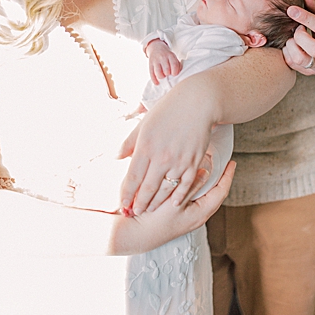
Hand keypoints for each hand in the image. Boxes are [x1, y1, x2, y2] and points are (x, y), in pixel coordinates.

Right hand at [112, 161, 234, 254]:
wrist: (135, 235)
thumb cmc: (154, 220)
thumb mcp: (174, 201)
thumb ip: (191, 186)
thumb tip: (206, 172)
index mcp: (201, 213)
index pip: (221, 191)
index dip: (227, 176)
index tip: (232, 163)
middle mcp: (199, 217)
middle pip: (217, 194)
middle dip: (222, 178)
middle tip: (224, 164)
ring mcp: (191, 218)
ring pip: (207, 197)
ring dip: (211, 183)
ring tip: (212, 169)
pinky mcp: (182, 217)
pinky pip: (197, 199)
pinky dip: (199, 188)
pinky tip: (193, 180)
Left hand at [117, 86, 216, 215]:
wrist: (198, 102)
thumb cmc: (169, 109)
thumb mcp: (144, 123)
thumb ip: (129, 142)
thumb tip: (116, 157)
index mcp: (145, 146)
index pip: (132, 178)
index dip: (126, 194)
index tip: (122, 205)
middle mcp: (161, 156)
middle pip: (147, 188)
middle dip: (139, 203)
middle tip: (134, 213)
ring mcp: (179, 160)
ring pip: (166, 189)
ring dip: (156, 202)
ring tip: (149, 210)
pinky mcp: (194, 161)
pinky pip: (186, 184)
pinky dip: (180, 195)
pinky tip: (173, 203)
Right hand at [146, 39, 180, 84]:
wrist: (156, 48)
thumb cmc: (167, 56)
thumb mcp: (173, 57)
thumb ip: (177, 65)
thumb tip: (177, 74)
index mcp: (170, 55)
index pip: (174, 65)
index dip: (175, 72)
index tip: (174, 74)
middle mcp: (162, 57)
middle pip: (166, 69)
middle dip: (168, 74)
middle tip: (168, 74)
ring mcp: (155, 61)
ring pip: (158, 72)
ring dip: (162, 77)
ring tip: (163, 76)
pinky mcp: (150, 64)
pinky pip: (151, 74)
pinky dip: (154, 80)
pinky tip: (157, 83)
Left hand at [283, 0, 314, 75]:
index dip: (305, 17)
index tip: (291, 9)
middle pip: (314, 48)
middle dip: (300, 36)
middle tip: (297, 29)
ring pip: (301, 59)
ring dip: (292, 45)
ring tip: (293, 39)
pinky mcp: (309, 72)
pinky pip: (292, 64)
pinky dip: (287, 53)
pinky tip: (291, 46)